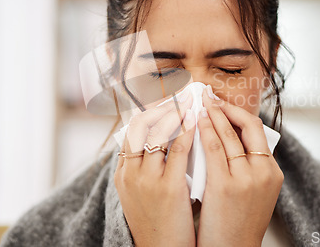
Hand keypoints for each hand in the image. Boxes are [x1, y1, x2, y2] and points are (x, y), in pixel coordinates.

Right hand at [114, 94, 196, 246]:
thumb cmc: (157, 224)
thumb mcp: (143, 195)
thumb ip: (149, 169)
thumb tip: (166, 144)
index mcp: (122, 174)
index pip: (131, 132)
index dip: (149, 112)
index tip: (165, 102)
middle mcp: (129, 173)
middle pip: (141, 126)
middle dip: (161, 107)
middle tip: (179, 95)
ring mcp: (146, 180)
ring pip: (158, 133)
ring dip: (175, 112)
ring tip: (190, 101)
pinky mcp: (166, 188)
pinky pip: (178, 150)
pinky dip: (186, 130)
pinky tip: (196, 120)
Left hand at [196, 86, 283, 246]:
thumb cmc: (237, 223)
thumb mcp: (252, 192)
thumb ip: (246, 166)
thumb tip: (229, 138)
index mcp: (272, 173)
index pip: (259, 131)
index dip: (239, 113)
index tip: (223, 105)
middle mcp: (265, 173)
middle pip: (249, 126)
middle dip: (227, 108)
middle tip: (210, 97)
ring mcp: (247, 179)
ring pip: (230, 135)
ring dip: (214, 115)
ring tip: (201, 104)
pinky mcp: (227, 186)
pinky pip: (214, 149)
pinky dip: (205, 131)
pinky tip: (196, 122)